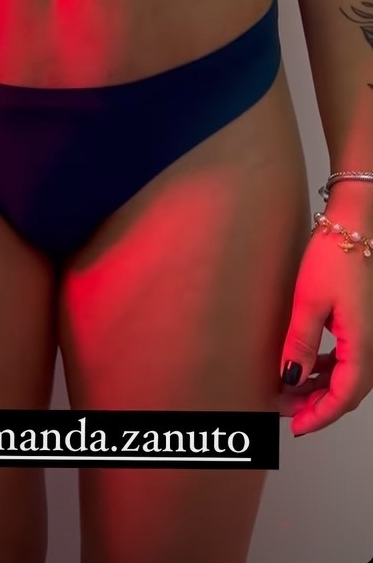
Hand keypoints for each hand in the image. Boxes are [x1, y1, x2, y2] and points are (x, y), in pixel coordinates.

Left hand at [277, 226, 372, 434]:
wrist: (352, 224)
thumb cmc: (334, 256)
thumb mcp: (308, 301)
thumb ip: (300, 344)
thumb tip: (291, 379)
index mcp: (363, 344)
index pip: (345, 396)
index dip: (321, 416)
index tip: (297, 426)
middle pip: (349, 390)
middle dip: (319, 405)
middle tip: (287, 410)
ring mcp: (370, 333)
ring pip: (349, 374)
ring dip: (323, 387)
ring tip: (292, 390)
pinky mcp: (363, 322)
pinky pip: (349, 356)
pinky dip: (329, 367)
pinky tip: (308, 365)